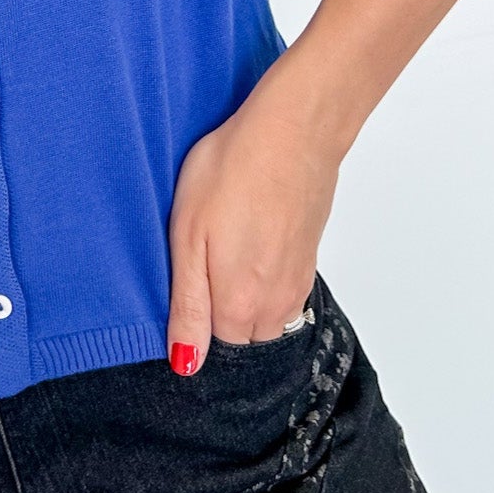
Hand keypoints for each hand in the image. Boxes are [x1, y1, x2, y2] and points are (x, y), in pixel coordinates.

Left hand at [165, 52, 342, 375]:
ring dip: (246, 295)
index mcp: (241, 303)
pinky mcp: (309, 257)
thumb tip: (186, 362)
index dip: (193, 316)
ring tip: (227, 246)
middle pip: (242, 334)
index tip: (184, 279)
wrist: (293, 130)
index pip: (213, 344)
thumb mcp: (188, 236)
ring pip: (267, 314)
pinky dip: (266, 275)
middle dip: (221, 312)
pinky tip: (252, 236)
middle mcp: (277, 303)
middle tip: (204, 260)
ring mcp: (298, 280)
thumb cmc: (233, 171)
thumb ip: (189, 305)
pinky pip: (284, 289)